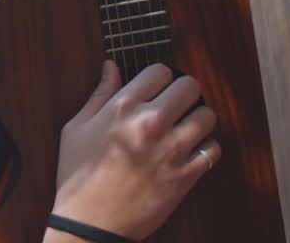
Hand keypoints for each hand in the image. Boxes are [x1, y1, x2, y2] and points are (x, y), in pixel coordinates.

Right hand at [50, 61, 218, 240]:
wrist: (90, 222)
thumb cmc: (78, 176)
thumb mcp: (76, 128)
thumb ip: (99, 94)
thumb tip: (112, 67)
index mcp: (122, 107)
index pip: (159, 71)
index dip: (159, 77)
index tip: (158, 88)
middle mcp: (150, 122)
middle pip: (190, 86)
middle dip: (184, 92)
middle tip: (176, 104)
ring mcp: (171, 149)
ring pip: (207, 115)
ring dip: (198, 118)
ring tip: (187, 127)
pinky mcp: (185, 175)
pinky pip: (213, 149)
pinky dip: (206, 148)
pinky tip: (192, 152)